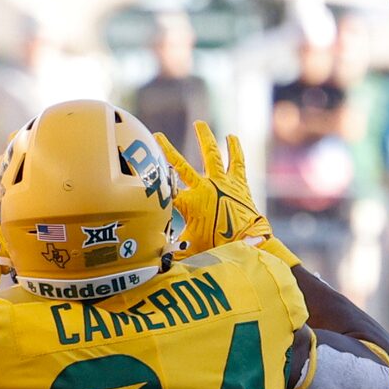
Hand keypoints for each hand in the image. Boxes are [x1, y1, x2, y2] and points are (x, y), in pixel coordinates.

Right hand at [161, 122, 270, 256]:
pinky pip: (236, 161)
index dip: (153, 180)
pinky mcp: (238, 182)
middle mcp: (204, 187)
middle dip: (167, 150)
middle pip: (181, 165)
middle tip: (158, 136)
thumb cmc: (218, 245)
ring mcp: (222, 182)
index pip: (166, 189)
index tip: (140, 170)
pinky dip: (234, 148)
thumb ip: (174, 250)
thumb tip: (155, 264)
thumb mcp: (193, 246)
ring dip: (205, 138)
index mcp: (189, 203)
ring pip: (211, 155)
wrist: (248, 241)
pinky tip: (231, 137)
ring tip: (200, 124)